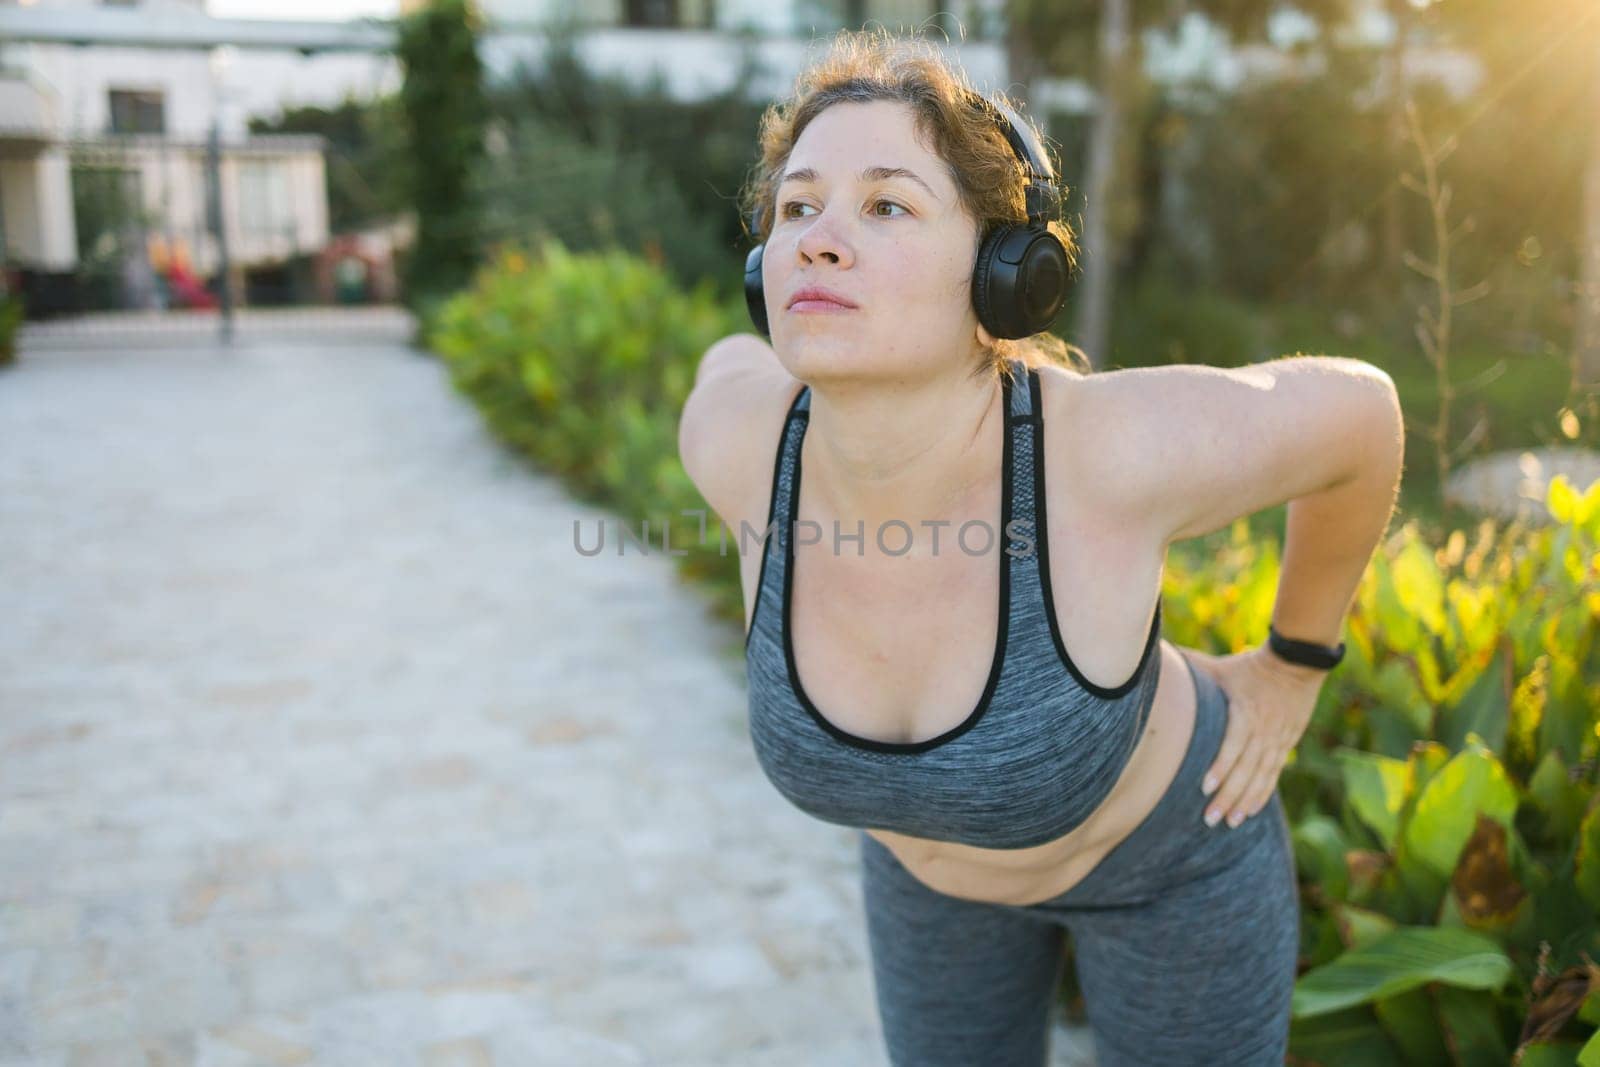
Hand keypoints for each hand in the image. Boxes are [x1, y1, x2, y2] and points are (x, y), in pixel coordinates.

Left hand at [1181, 643, 1328, 828]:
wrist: (1298, 663)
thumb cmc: (1250, 665)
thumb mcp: (1222, 667)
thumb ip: (1192, 668)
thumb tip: (1159, 659)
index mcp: (1246, 712)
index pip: (1234, 745)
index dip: (1221, 766)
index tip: (1205, 787)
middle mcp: (1264, 730)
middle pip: (1246, 768)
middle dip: (1228, 796)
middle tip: (1211, 818)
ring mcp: (1278, 740)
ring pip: (1261, 776)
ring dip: (1245, 801)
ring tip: (1230, 821)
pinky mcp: (1286, 744)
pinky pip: (1273, 774)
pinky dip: (1263, 793)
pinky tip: (1251, 811)